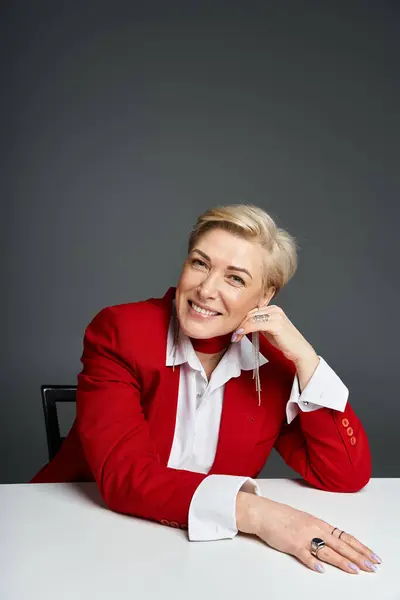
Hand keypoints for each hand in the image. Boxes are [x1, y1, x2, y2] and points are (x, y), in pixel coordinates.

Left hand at [231, 305, 314, 364]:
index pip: (251, 310)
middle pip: (250, 313)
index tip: (235, 329)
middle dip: (239, 324)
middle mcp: (275, 309)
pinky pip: (255, 324)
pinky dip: (245, 329)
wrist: (299, 351)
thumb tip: (243, 324)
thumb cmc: (285, 342)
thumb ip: (258, 324)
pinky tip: (240, 334)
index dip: (241, 319)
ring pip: (251, 318)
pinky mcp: (276, 324)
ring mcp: (276, 316)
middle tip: (233, 335)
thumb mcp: (268, 330)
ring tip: (235, 337)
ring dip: (240, 328)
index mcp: (273, 309)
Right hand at [236, 493, 381, 573]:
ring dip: (341, 561)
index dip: (360, 547)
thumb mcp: (306, 521)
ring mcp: (304, 536)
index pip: (345, 537)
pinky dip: (313, 562)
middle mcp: (315, 529)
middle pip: (341, 545)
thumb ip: (320, 532)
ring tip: (354, 570)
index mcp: (320, 524)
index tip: (372, 556)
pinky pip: (304, 555)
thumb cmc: (283, 517)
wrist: (265, 513)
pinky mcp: (292, 544)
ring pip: (326, 551)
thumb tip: (333, 543)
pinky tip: (321, 569)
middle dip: (358, 557)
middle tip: (371, 566)